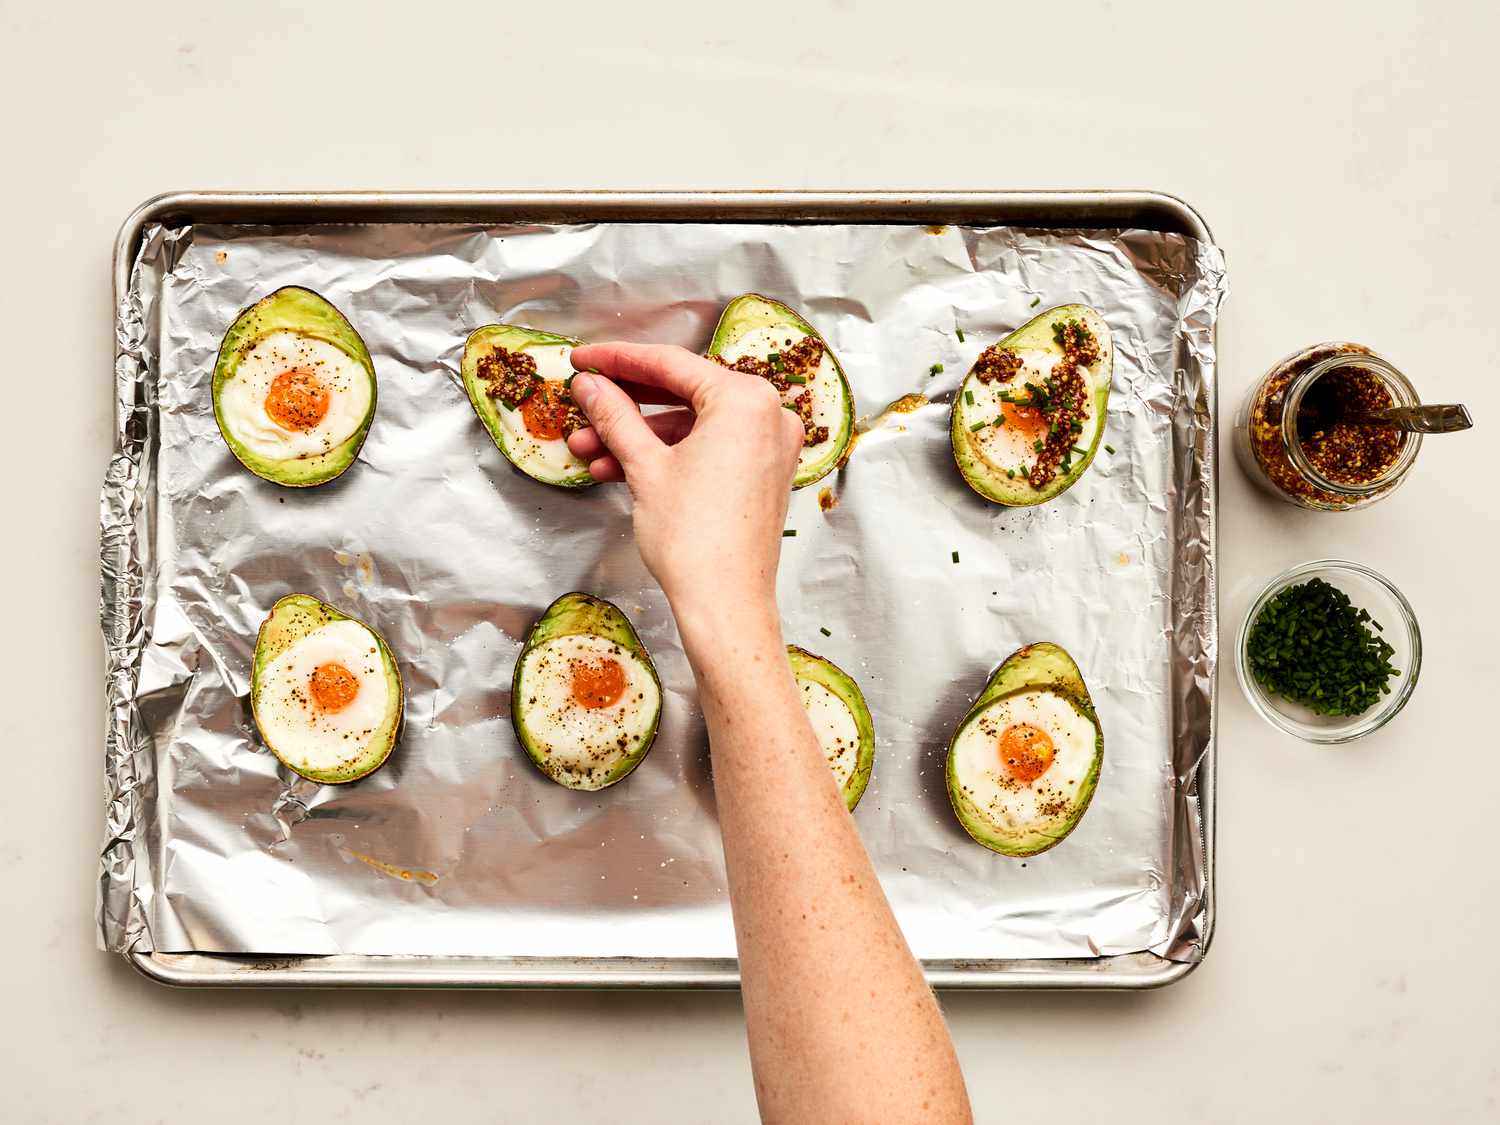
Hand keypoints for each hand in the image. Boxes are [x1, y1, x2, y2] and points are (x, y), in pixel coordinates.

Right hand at [566, 344, 803, 626]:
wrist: (726, 605)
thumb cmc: (694, 539)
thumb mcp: (644, 466)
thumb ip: (615, 415)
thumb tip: (591, 384)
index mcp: (746, 399)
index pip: (670, 364)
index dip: (617, 359)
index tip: (581, 359)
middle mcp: (768, 414)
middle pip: (682, 393)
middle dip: (625, 404)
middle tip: (583, 399)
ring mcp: (769, 446)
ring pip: (690, 425)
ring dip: (637, 436)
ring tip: (588, 448)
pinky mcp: (762, 473)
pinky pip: (707, 448)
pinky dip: (666, 455)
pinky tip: (618, 468)